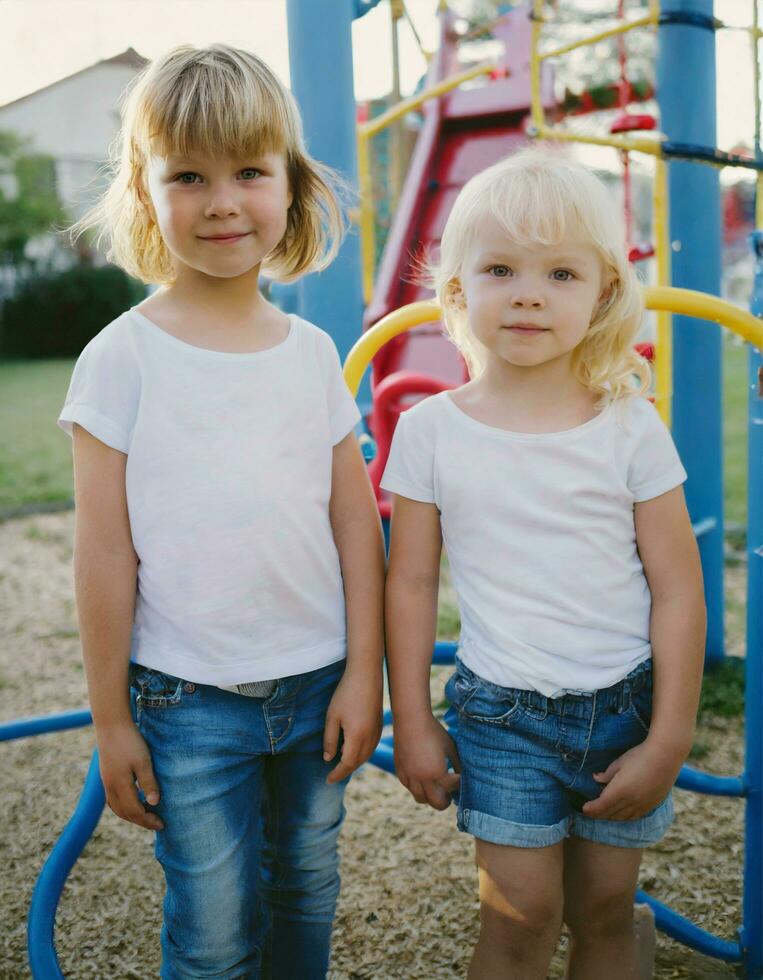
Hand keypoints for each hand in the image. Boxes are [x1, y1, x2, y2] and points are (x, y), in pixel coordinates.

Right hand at [96, 721, 163, 830]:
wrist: (111, 724)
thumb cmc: (130, 741)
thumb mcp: (143, 761)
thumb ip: (148, 782)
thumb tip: (155, 803)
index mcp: (120, 786)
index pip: (135, 812)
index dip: (148, 820)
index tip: (162, 824)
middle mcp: (110, 787)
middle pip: (125, 813)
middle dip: (141, 821)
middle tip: (157, 823)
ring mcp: (106, 782)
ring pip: (117, 808)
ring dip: (131, 815)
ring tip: (146, 816)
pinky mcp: (106, 775)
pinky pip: (113, 799)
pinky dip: (123, 807)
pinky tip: (132, 803)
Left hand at [323, 666, 383, 784]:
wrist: (366, 675)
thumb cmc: (346, 693)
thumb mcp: (332, 716)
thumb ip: (329, 739)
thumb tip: (328, 758)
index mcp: (357, 737)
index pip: (347, 764)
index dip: (337, 774)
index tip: (327, 780)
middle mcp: (370, 738)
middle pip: (357, 762)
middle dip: (345, 771)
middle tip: (332, 775)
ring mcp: (377, 731)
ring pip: (366, 756)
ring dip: (354, 763)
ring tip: (341, 765)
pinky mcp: (379, 725)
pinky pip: (371, 747)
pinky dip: (362, 754)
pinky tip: (353, 750)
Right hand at [393, 714, 459, 810]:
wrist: (411, 720)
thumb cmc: (434, 732)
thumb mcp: (450, 747)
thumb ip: (457, 764)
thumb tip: (461, 776)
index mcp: (437, 772)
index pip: (452, 788)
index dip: (458, 784)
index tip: (460, 779)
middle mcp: (422, 778)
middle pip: (436, 803)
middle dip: (445, 801)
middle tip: (449, 795)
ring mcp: (409, 776)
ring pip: (420, 798)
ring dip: (429, 796)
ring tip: (436, 789)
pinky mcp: (400, 771)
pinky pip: (409, 788)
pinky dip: (417, 788)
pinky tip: (423, 778)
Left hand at [582, 739, 681, 820]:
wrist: (666, 756)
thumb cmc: (640, 755)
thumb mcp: (620, 762)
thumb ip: (607, 774)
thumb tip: (596, 779)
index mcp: (620, 790)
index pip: (600, 806)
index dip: (591, 809)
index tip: (584, 808)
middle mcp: (631, 801)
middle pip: (610, 813)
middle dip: (598, 814)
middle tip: (591, 811)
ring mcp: (642, 805)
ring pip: (622, 817)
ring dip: (611, 816)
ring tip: (604, 813)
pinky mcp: (652, 805)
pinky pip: (635, 816)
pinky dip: (625, 817)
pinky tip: (621, 814)